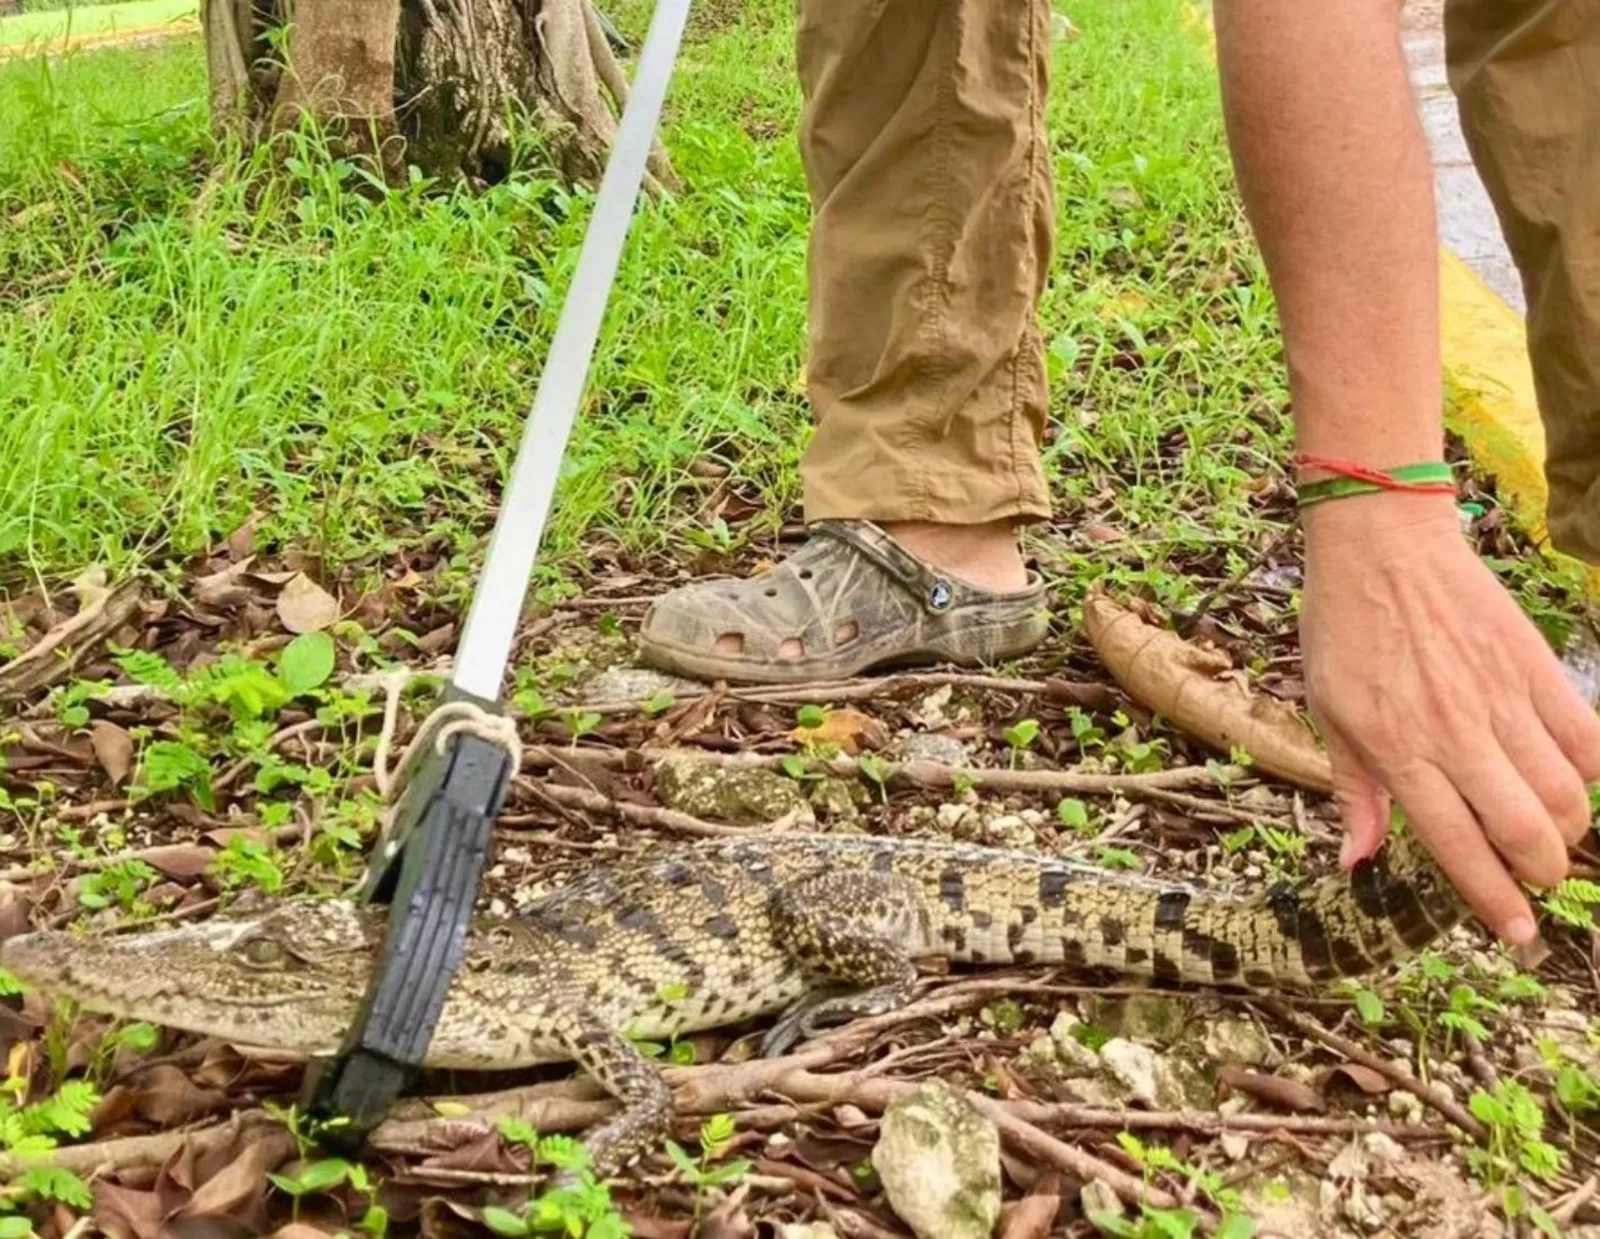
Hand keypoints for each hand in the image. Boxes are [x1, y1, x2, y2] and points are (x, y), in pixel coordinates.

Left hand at [1300, 494, 1599, 944]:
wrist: (1382, 546)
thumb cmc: (1343, 630)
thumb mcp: (1327, 713)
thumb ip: (1353, 790)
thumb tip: (1357, 861)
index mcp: (1397, 749)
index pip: (1456, 845)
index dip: (1492, 900)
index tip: (1516, 935)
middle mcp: (1455, 732)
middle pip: (1526, 831)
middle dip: (1540, 874)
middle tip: (1535, 879)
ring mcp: (1502, 699)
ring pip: (1567, 793)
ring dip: (1567, 829)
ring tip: (1548, 833)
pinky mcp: (1537, 668)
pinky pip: (1589, 739)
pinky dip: (1593, 774)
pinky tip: (1576, 783)